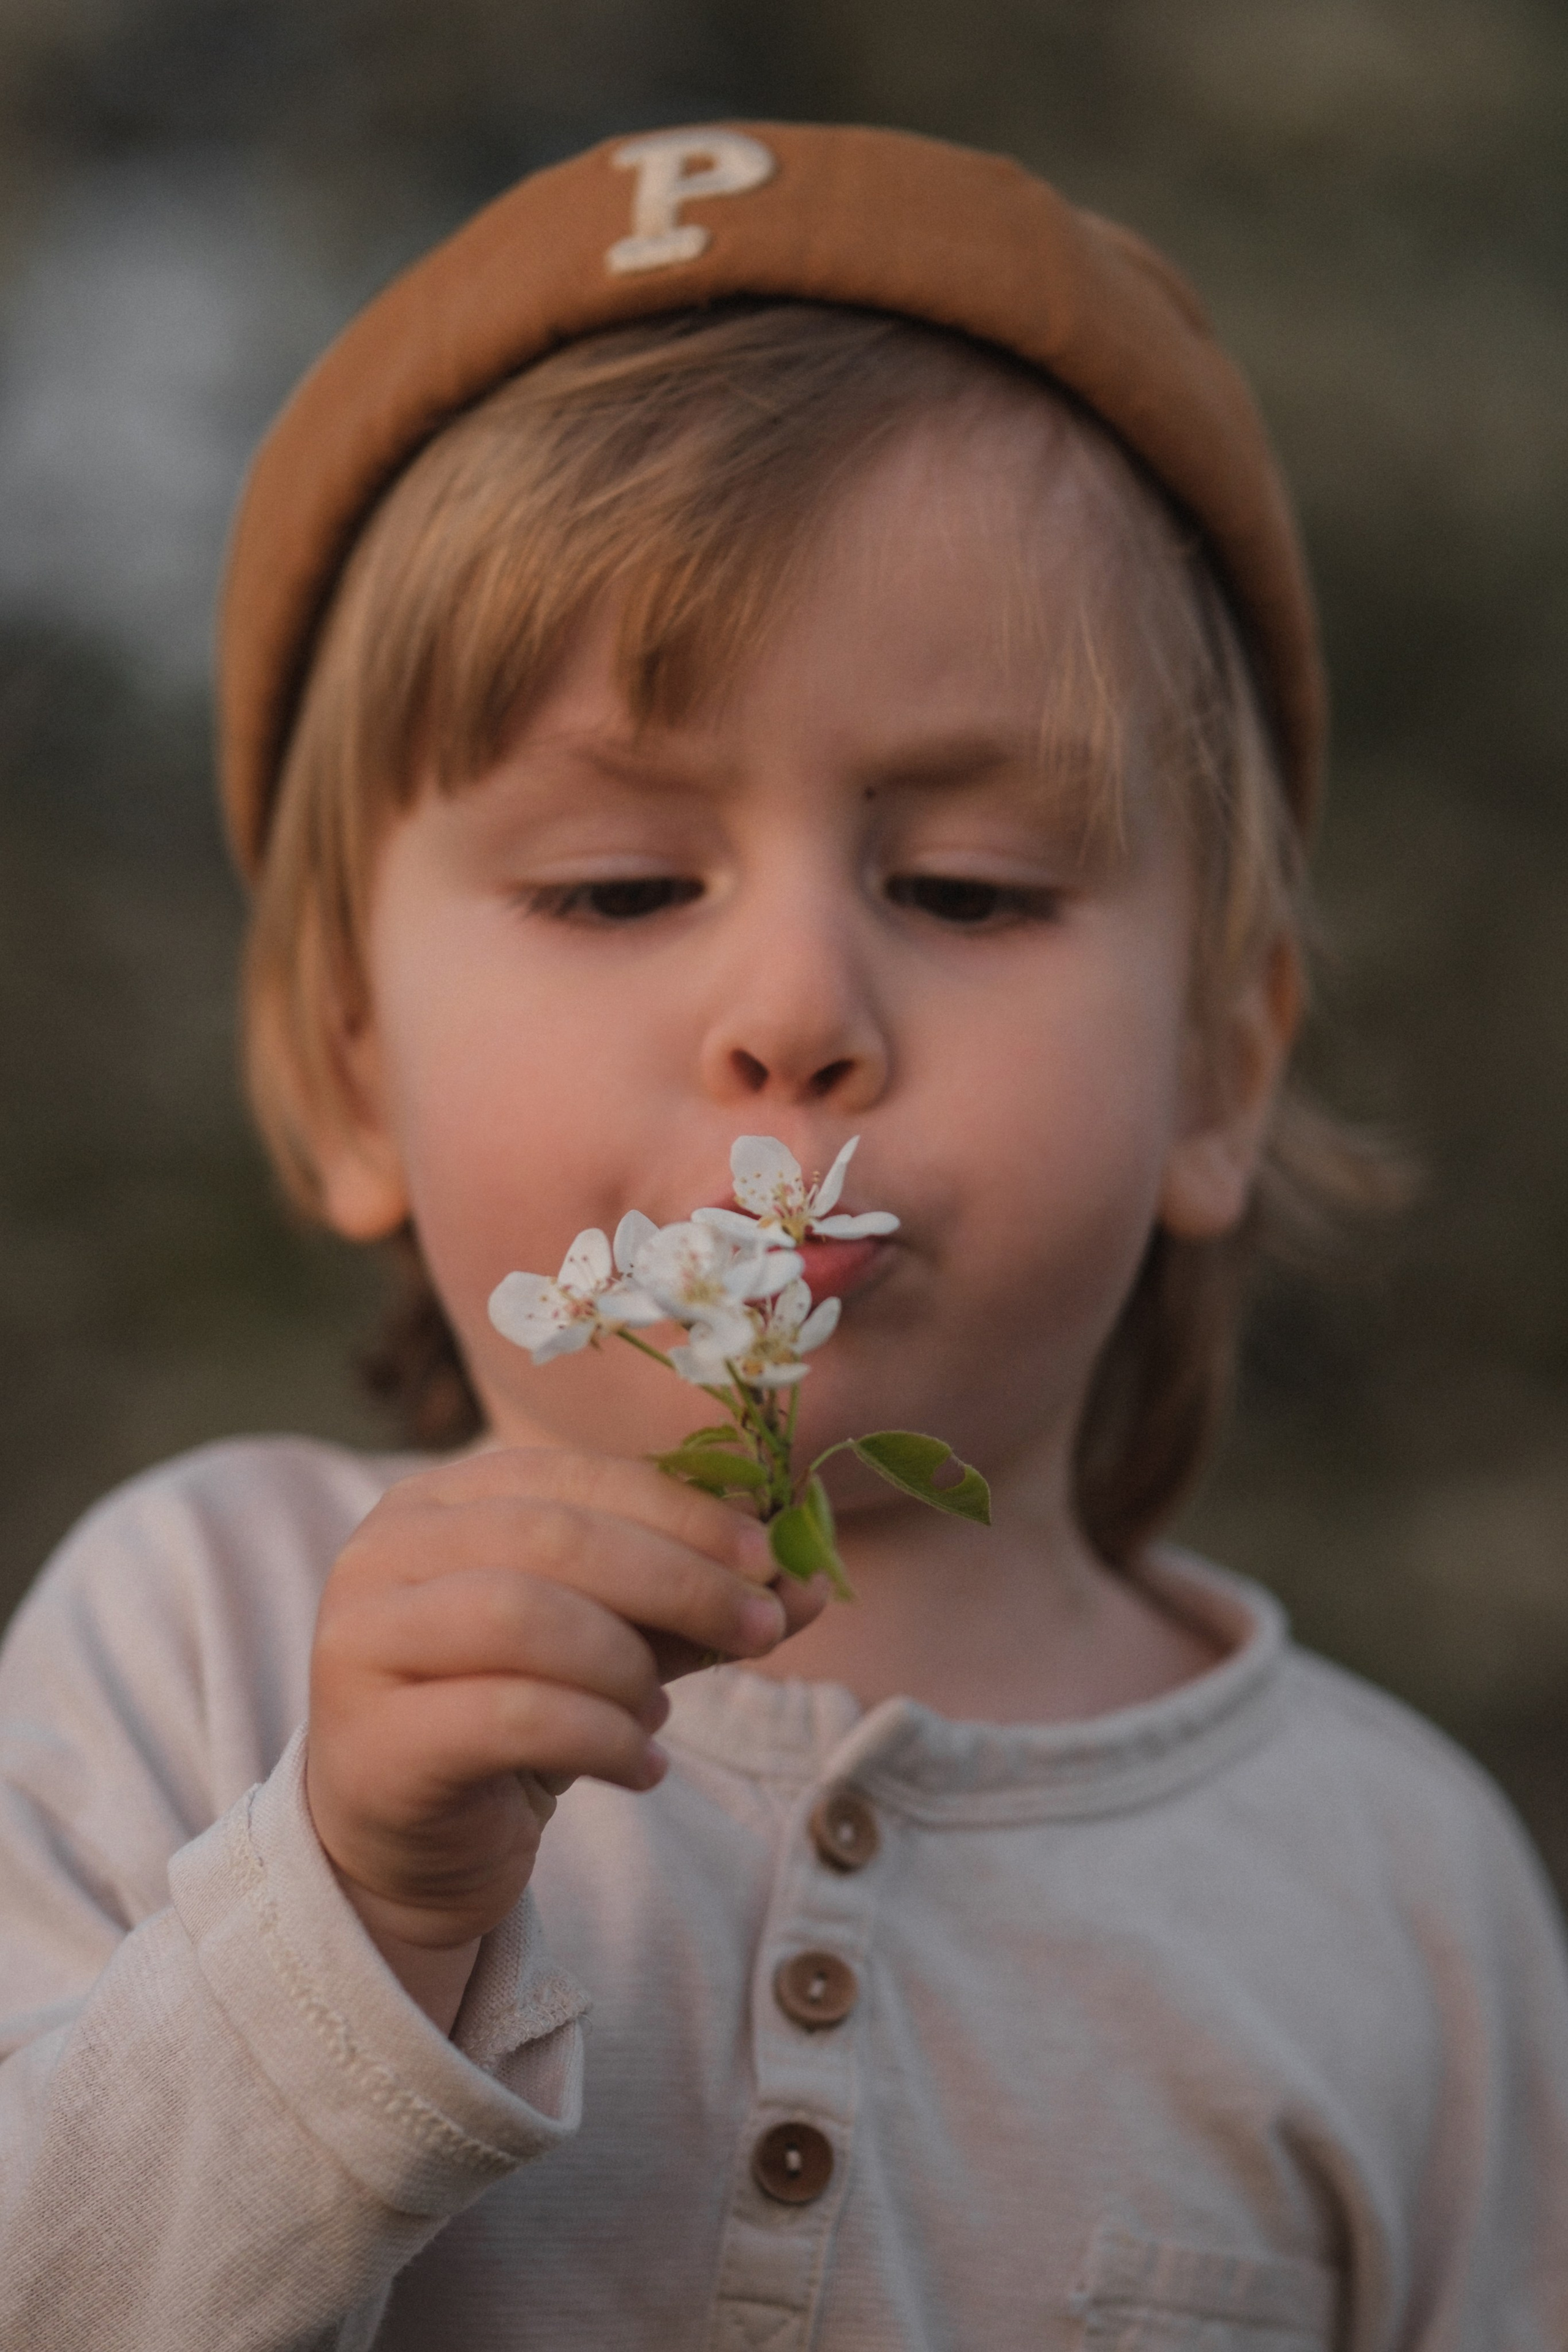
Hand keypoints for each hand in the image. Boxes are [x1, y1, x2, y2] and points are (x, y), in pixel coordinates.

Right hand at [305, 1446, 825, 2027]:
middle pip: (555, 1538)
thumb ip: (687, 1609)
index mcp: (436, 1502)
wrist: (403, 1847)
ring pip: (527, 1618)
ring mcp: (362, 1643)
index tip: (768, 1557)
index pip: (570, 1474)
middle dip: (680, 1579)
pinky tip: (642, 1765)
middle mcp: (383, 1553)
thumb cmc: (507, 1721)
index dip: (679, 1510)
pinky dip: (602, 1737)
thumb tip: (808, 1583)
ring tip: (661, 1710)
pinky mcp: (374, 1741)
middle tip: (759, 1628)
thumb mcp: (603, 1646)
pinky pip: (512, 1717)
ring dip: (629, 1663)